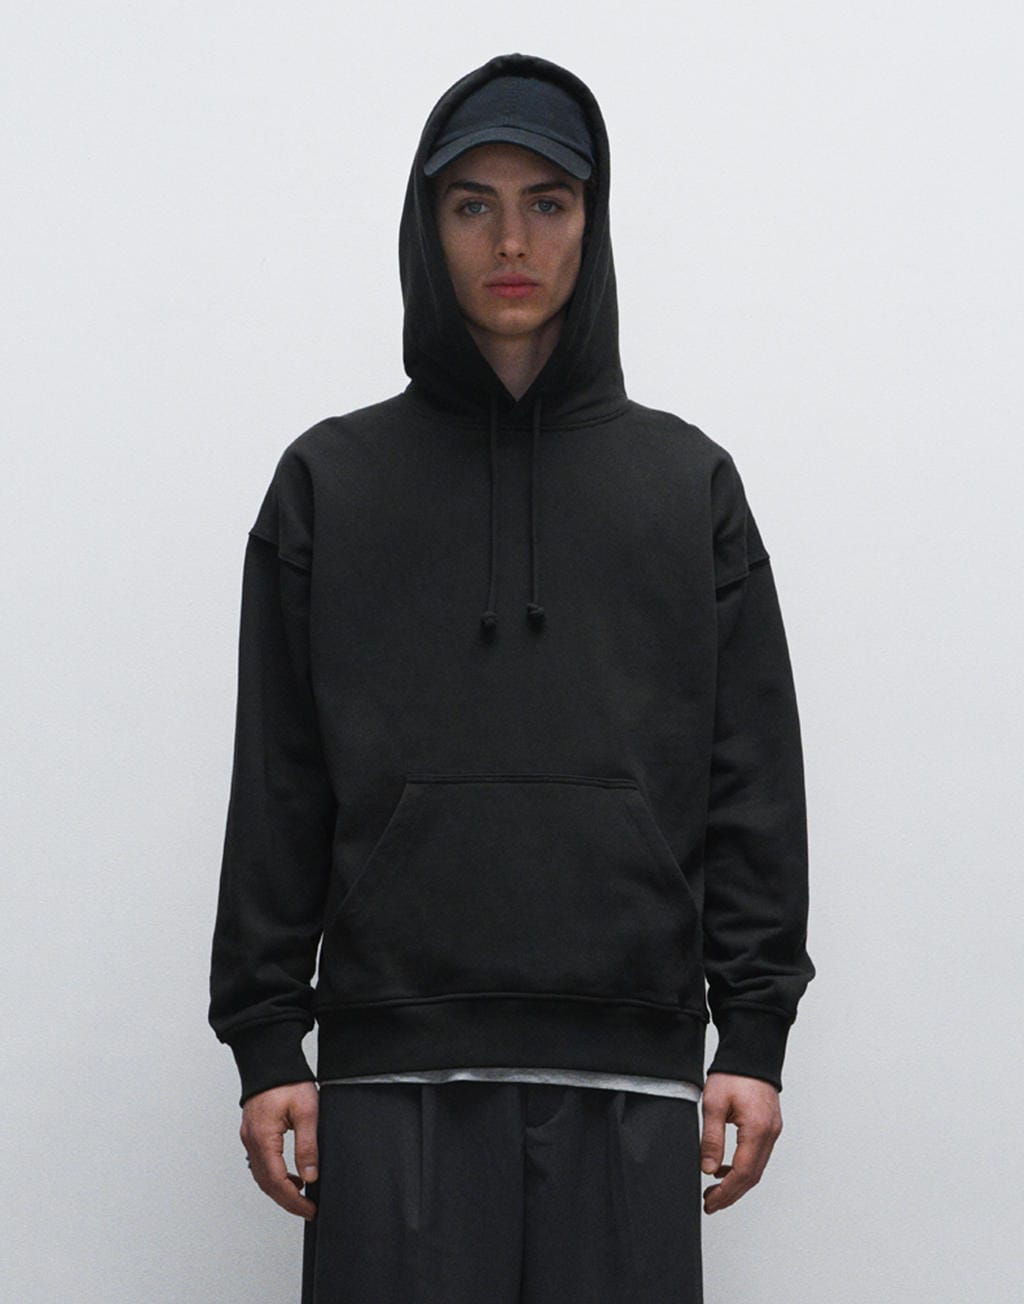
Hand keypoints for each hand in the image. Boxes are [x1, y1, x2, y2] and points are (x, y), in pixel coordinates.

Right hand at [240, 1080, 319, 1219]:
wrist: (271, 1060)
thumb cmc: (288, 1081)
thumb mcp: (307, 1111)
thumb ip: (308, 1146)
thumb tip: (310, 1176)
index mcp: (263, 1138)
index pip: (276, 1181)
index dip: (293, 1201)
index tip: (309, 1210)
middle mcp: (251, 1140)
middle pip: (266, 1183)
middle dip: (286, 1200)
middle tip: (306, 1209)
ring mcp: (249, 1136)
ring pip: (261, 1174)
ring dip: (279, 1188)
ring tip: (301, 1194)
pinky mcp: (252, 1131)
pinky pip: (260, 1162)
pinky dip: (274, 1174)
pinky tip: (290, 1174)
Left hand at [699, 1071, 782, 1214]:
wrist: (751, 1053)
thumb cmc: (733, 1074)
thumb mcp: (713, 1104)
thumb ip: (712, 1138)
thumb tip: (709, 1169)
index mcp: (757, 1129)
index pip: (743, 1172)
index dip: (727, 1192)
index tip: (711, 1203)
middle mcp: (770, 1134)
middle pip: (753, 1176)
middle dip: (731, 1194)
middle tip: (710, 1203)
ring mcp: (773, 1131)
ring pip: (757, 1168)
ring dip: (737, 1183)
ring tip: (713, 1189)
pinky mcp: (770, 1127)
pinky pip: (758, 1155)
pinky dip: (743, 1167)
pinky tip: (725, 1168)